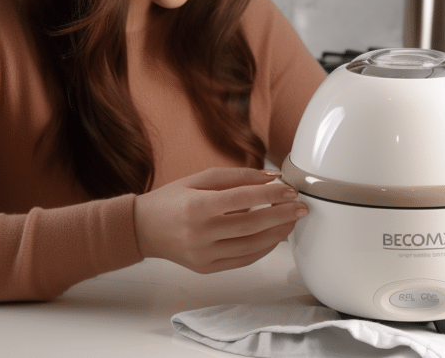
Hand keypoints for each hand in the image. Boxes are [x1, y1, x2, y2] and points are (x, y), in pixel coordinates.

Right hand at [133, 167, 307, 273]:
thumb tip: (272, 177)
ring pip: (251, 246)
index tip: (290, 190)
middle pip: (251, 225)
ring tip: (292, 221)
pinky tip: (275, 236)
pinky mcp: (206, 268)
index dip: (270, 195)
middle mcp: (200, 233)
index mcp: (197, 206)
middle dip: (281, 215)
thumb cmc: (172, 199)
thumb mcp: (199, 178)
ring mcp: (203, 254)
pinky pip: (243, 260)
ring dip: (277, 233)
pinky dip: (263, 248)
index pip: (243, 199)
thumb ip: (237, 176)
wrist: (142, 229)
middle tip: (302, 207)